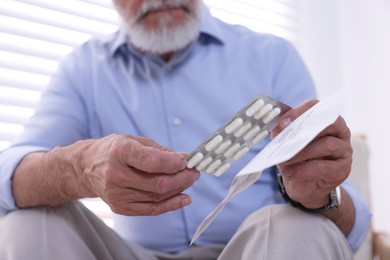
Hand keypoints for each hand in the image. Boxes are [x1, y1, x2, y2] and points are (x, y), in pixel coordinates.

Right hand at [80, 134, 199, 215]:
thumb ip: (160, 151)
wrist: (87, 167)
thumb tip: (185, 159)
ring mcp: (117, 194)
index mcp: (120, 152)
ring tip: (190, 180)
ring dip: (179, 189)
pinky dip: (171, 204)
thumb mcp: (135, 140)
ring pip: (157, 196)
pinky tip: (184, 198)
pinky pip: (151, 209)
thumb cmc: (114, 150)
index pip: (151, 161)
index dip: (173, 163)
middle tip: (195, 172)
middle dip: (182, 178)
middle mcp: (116, 174)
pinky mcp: (120, 207)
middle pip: (158, 183)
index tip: (186, 161)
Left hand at [271, 100, 352, 208]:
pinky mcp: (342, 170)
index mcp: (326, 120)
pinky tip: (289, 173)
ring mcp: (344, 151)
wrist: (306, 186)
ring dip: (302, 153)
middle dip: (304, 131)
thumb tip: (278, 126)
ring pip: (328, 145)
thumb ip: (283, 131)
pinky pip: (325, 167)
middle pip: (329, 123)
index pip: (317, 107)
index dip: (300, 112)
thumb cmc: (298, 158)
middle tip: (284, 140)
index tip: (283, 122)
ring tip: (283, 160)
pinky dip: (304, 170)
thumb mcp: (287, 142)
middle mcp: (340, 132)